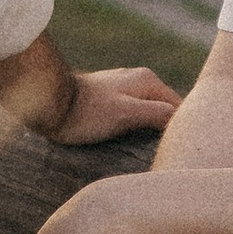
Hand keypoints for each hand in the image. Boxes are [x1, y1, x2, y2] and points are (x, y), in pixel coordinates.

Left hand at [54, 64, 178, 145]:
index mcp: (148, 81)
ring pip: (150, 110)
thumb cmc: (87, 112)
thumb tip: (182, 118)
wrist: (49, 103)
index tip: (182, 150)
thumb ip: (157, 113)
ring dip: (152, 128)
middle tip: (170, 154)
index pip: (180, 106)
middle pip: (166, 108)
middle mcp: (139, 79)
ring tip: (152, 151)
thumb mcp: (126, 114)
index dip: (183, 128)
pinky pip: (134, 112)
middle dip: (169, 128)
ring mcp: (123, 87)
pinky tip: (133, 141)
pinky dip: (137, 125)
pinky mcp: (109, 96)